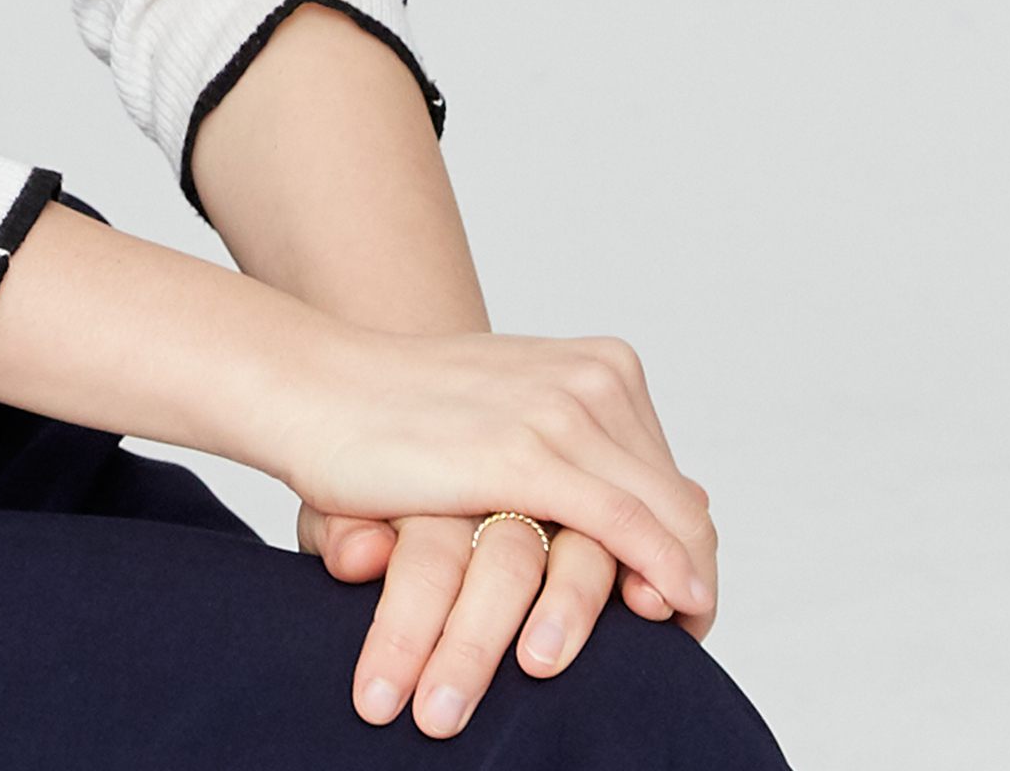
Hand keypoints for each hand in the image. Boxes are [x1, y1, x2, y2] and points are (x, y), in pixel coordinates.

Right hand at [268, 324, 713, 730]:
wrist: (315, 387)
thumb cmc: (404, 416)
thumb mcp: (514, 419)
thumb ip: (586, 453)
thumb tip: (678, 511)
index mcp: (598, 368)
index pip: (670, 477)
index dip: (687, 545)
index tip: (680, 603)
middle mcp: (592, 381)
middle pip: (680, 501)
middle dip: (694, 574)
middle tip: (688, 634)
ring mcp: (561, 413)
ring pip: (663, 519)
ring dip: (680, 588)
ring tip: (678, 641)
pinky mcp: (525, 454)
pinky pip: (626, 525)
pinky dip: (662, 572)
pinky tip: (668, 611)